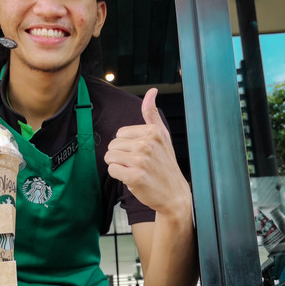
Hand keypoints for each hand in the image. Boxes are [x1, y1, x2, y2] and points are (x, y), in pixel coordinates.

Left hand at [105, 88, 191, 213]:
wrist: (174, 194)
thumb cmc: (166, 164)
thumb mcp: (162, 136)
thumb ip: (152, 113)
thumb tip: (151, 91)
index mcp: (153, 132)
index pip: (120, 133)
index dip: (127, 145)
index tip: (141, 153)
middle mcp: (147, 144)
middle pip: (113, 145)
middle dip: (121, 156)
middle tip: (138, 164)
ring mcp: (141, 160)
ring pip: (110, 157)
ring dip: (119, 166)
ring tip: (135, 170)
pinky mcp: (134, 176)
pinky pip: (112, 170)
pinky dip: (119, 175)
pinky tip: (132, 179)